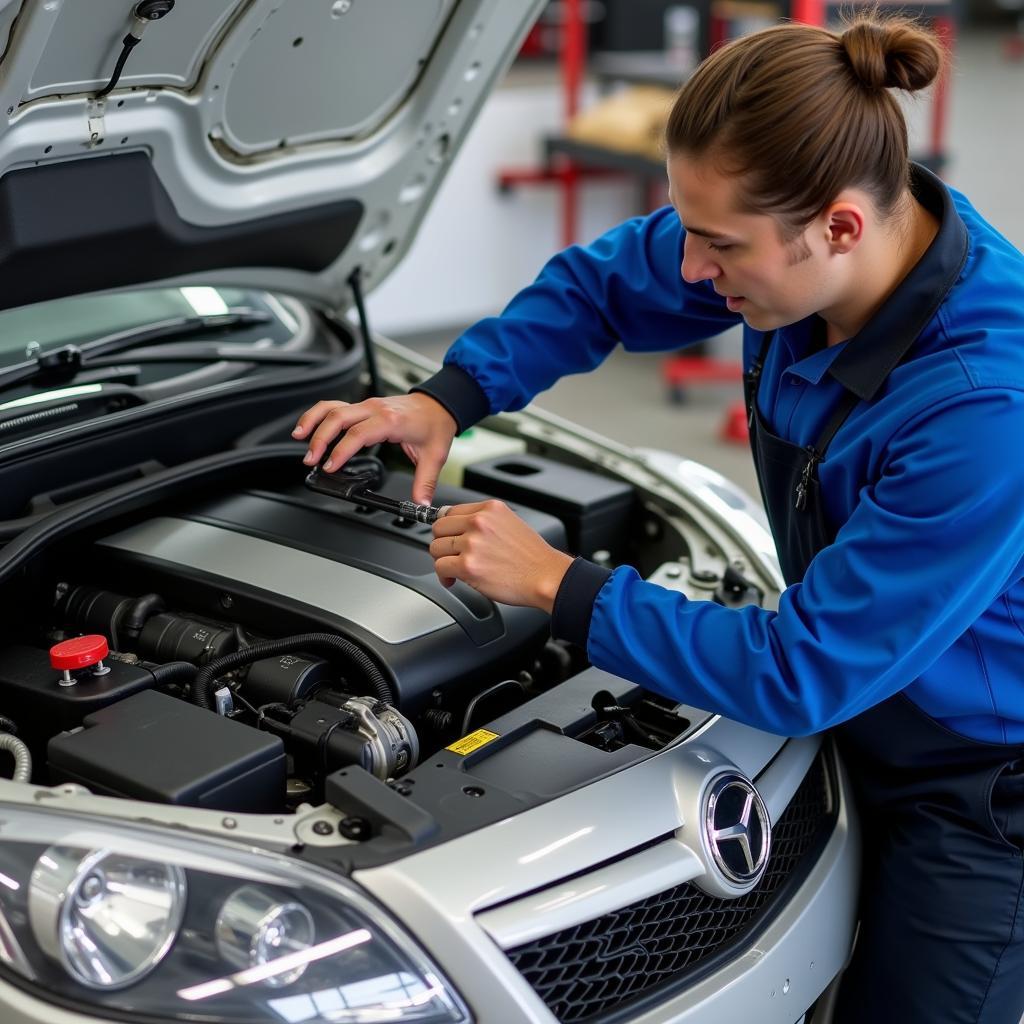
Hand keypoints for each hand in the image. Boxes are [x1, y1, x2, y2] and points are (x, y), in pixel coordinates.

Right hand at [292, 393, 456, 503]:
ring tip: (299, 438)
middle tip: (310, 460)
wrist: (439, 404)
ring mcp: (367, 405)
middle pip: (338, 418)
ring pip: (332, 408)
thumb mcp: (434, 456)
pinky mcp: (363, 406)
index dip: (341, 451)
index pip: (358, 434)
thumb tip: (420, 503)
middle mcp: (375, 409)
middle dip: (320, 439)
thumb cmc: (435, 425)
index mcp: (391, 421)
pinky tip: (307, 426)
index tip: (329, 467)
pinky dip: (318, 414)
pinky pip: (335, 406)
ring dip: (313, 422)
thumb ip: (424, 482)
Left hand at [429, 500, 573, 610]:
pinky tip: (454, 580)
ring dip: (443, 561)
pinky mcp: (468, 565)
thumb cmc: (532, 557)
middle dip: (443, 544)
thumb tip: (459, 527)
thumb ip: (484, 522)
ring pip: (436, 548)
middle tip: (452, 555)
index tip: (448, 537)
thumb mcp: (510, 523)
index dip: (448, 528)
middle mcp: (479, 522)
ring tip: (455, 569)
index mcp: (489, 509)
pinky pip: (440, 567)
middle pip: (439, 528)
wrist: (546, 577)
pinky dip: (444, 577)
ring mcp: (472, 543)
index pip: (450, 511)